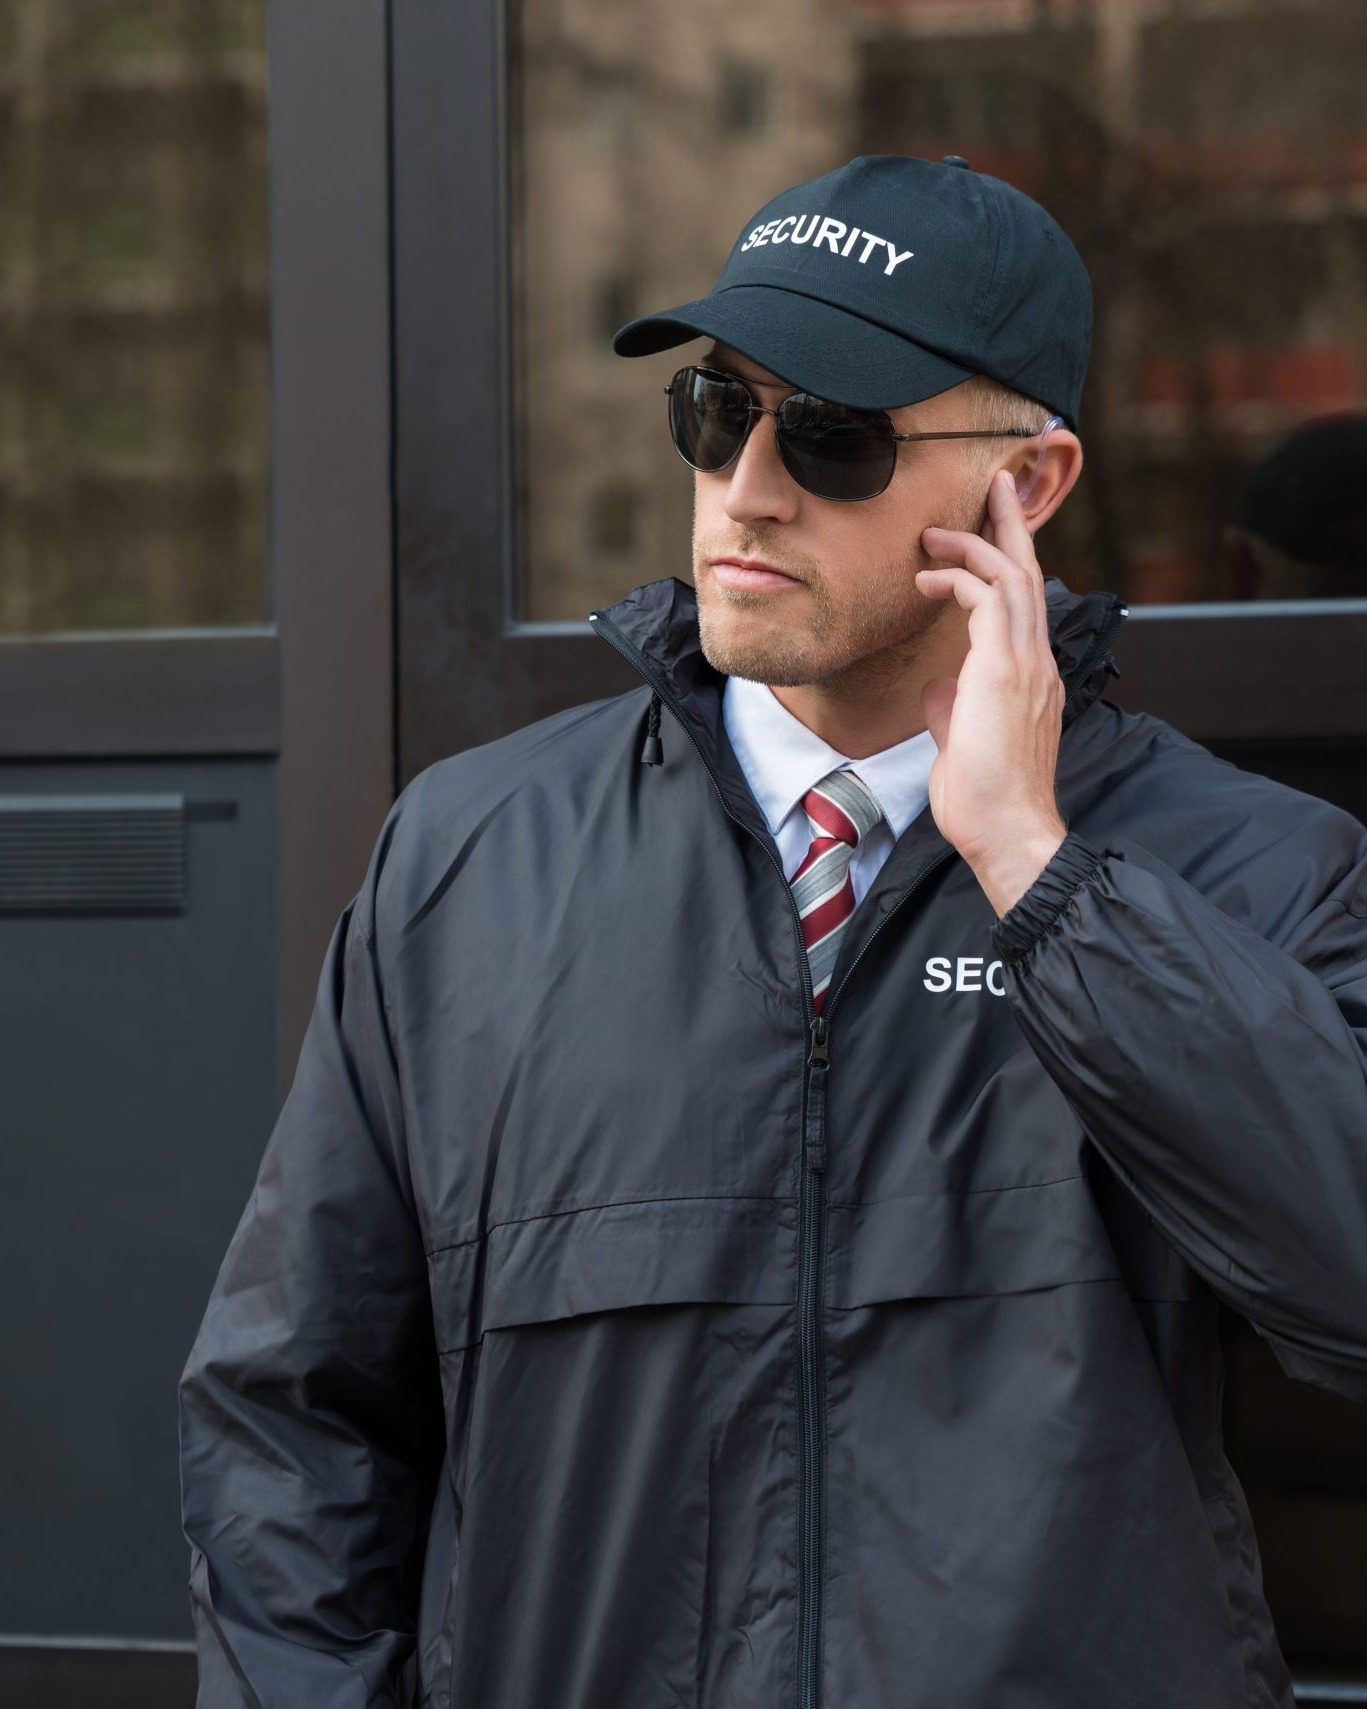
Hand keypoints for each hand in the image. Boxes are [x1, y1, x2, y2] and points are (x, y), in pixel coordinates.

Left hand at [914, 468, 1068, 916]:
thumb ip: (955, 707)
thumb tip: (939, 688)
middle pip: (1030, 574)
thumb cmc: (985, 798)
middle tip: (996, 484)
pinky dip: (959, 577)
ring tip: (938, 529)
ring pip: (1014, 575)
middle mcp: (1038, 662)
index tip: (989, 535)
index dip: (1010, 563)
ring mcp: (1027, 664)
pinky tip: (929, 578)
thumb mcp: (963, 741)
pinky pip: (989, 598)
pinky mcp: (1005, 669)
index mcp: (1032, 678)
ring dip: (978, 541)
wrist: (1007, 830)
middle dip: (1012, 525)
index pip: (1026, 605)